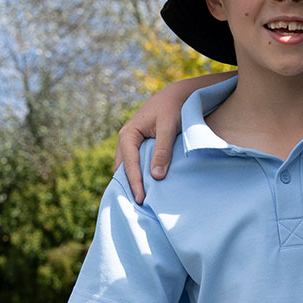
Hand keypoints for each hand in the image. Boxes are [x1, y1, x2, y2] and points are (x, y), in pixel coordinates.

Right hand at [116, 73, 231, 203]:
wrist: (180, 94)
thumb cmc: (174, 108)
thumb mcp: (169, 127)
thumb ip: (163, 151)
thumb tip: (155, 177)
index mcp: (128, 134)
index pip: (129, 164)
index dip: (135, 182)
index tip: (141, 200)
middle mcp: (125, 140)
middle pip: (123, 169)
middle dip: (128, 187)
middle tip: (134, 209)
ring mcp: (131, 144)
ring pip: (127, 168)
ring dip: (132, 183)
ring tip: (138, 203)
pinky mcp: (140, 147)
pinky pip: (135, 165)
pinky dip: (138, 177)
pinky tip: (145, 189)